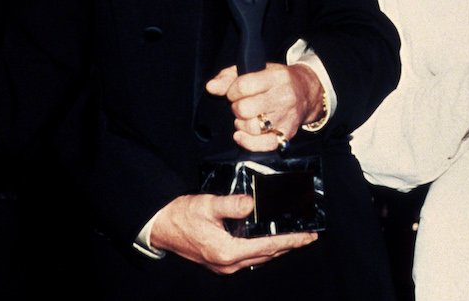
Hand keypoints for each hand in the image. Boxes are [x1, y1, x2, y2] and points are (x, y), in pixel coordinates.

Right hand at [150, 194, 316, 273]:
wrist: (160, 226)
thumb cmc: (181, 216)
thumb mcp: (207, 205)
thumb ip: (232, 204)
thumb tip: (253, 203)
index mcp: (227, 251)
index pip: (267, 246)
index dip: (290, 241)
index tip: (307, 236)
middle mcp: (228, 263)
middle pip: (267, 255)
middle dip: (289, 245)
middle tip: (308, 237)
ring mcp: (224, 265)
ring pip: (259, 258)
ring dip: (277, 248)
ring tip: (293, 238)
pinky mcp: (220, 262)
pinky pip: (249, 257)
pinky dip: (263, 249)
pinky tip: (268, 241)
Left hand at [206, 63, 323, 151]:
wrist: (306, 92)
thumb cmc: (277, 81)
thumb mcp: (256, 69)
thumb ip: (230, 77)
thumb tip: (211, 87)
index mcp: (276, 78)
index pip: (243, 86)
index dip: (231, 91)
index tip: (234, 93)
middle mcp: (283, 98)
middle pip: (245, 109)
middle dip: (236, 108)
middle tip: (241, 105)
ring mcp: (286, 118)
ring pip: (252, 127)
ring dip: (241, 124)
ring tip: (245, 117)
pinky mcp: (287, 134)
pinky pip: (264, 144)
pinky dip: (248, 142)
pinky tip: (240, 135)